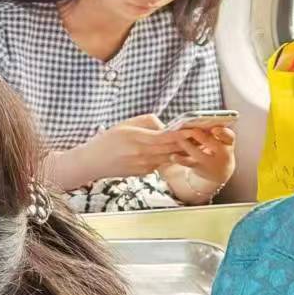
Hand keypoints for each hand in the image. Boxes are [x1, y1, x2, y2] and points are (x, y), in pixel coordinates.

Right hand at [75, 115, 191, 179]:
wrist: (92, 163)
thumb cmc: (106, 141)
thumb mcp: (124, 125)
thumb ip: (146, 122)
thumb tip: (165, 125)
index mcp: (135, 138)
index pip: (165, 137)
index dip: (181, 133)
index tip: (194, 129)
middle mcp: (141, 153)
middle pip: (171, 148)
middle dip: (187, 142)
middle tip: (201, 136)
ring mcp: (143, 165)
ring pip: (169, 157)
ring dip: (181, 151)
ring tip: (193, 143)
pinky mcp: (143, 173)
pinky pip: (160, 163)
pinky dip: (166, 158)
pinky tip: (170, 152)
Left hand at [170, 124, 236, 184]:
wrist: (218, 170)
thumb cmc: (215, 147)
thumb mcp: (219, 139)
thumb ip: (210, 130)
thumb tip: (194, 120)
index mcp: (228, 142)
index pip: (229, 136)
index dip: (223, 133)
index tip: (214, 129)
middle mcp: (223, 153)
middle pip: (215, 146)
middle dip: (204, 138)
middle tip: (193, 131)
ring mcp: (211, 162)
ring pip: (200, 154)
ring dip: (189, 146)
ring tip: (179, 139)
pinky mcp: (199, 168)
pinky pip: (189, 163)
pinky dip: (180, 159)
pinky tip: (173, 155)